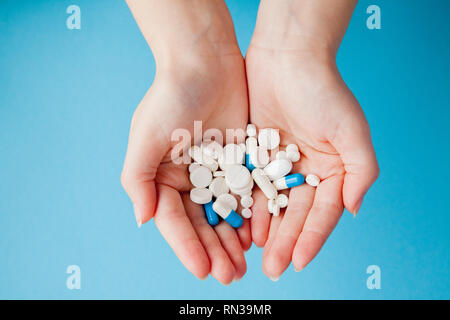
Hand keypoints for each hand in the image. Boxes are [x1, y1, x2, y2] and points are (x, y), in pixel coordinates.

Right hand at [122, 0, 249, 283]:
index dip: (187, 247)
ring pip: (225, 214)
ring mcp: (215, 172)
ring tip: (245, 265)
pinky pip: (245, 194)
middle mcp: (187, 180)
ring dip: (233, 241)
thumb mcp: (145, 137)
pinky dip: (250, 216)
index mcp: (162, 178)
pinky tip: (257, 236)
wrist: (205, 62)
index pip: (175, 221)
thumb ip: (139, 179)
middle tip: (230, 275)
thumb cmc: (171, 97)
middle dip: (214, 251)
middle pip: (201, 224)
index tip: (204, 270)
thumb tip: (144, 220)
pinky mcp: (239, 161)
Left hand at [245, 46, 378, 279]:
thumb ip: (360, 172)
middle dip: (286, 242)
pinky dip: (248, 206)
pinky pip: (250, 185)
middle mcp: (306, 170)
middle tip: (274, 269)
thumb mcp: (351, 131)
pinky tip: (243, 225)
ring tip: (257, 254)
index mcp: (333, 169)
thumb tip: (352, 210)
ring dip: (266, 230)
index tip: (299, 263)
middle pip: (295, 214)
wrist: (287, 57)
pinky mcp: (255, 153)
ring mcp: (279, 163)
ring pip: (272, 204)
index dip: (312, 238)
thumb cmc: (323, 91)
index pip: (323, 212)